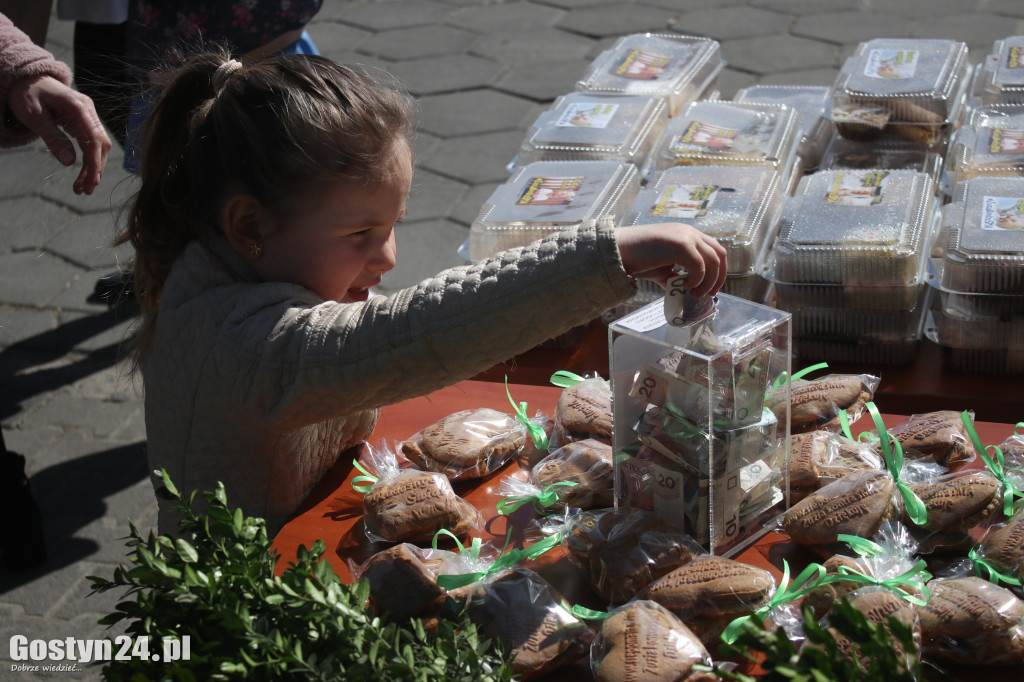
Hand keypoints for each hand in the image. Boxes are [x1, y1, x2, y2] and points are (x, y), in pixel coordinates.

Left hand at [8, 74, 111, 194]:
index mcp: (79, 107)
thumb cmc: (26, 94)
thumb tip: (70, 162)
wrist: (25, 78)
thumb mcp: (34, 116)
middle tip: (84, 191)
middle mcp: (88, 111)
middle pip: (101, 145)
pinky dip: (88, 160)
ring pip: (98, 146)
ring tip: (81, 187)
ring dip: (92, 168)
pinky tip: (81, 173)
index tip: (91, 183)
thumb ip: (53, 137)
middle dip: (95, 170)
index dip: (94, 163)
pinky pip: (91, 143)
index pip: (94, 140)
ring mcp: (88, 116)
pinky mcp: (83, 121)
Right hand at [615, 222, 727, 297]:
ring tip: (695, 294)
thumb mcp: (661, 269)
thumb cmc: (636, 259)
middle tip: (709, 294)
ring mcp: (686, 236)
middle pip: (719, 254)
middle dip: (718, 276)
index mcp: (687, 235)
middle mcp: (690, 232)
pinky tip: (685, 286)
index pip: (715, 249)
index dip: (719, 270)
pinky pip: (699, 266)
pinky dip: (696, 279)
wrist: (618, 251)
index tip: (712, 287)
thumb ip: (675, 277)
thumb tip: (684, 293)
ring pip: (713, 260)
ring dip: (708, 281)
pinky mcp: (680, 244)